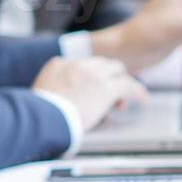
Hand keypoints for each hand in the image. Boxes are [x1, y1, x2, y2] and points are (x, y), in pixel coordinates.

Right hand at [33, 56, 148, 130]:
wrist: (44, 117)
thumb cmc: (38, 114)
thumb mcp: (39, 95)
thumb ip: (50, 92)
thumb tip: (53, 104)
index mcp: (58, 64)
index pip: (80, 66)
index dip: (88, 78)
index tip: (90, 90)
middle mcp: (78, 65)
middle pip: (100, 64)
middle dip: (105, 77)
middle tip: (108, 94)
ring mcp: (93, 74)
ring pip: (116, 70)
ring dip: (120, 83)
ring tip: (124, 97)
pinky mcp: (106, 87)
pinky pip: (128, 85)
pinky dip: (137, 92)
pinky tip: (143, 100)